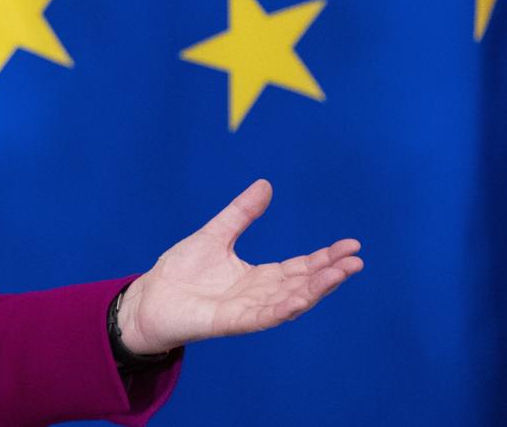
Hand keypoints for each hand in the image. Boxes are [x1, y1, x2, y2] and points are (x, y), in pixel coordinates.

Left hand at [116, 179, 362, 354]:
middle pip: (302, 284)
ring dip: (316, 290)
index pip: (300, 267)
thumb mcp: (216, 234)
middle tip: (356, 259)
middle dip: (330, 273)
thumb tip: (266, 185)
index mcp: (258, 277)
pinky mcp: (229, 322)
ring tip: (340, 274)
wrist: (149, 297)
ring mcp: (247, 311)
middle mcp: (259, 296)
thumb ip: (241, 213)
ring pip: (290, 301)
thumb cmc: (180, 271)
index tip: (350, 245)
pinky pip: (262, 317)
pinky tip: (301, 299)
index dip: (325, 258)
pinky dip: (283, 308)